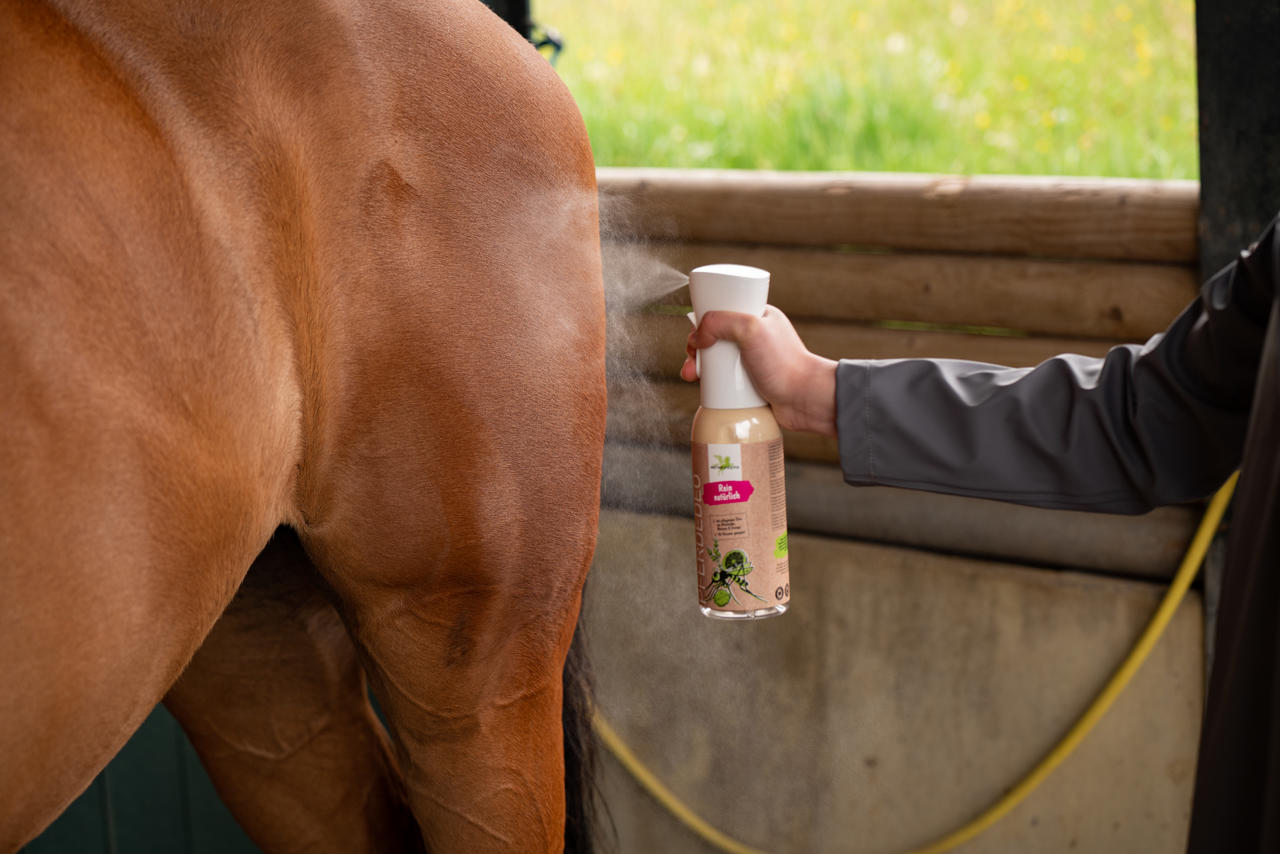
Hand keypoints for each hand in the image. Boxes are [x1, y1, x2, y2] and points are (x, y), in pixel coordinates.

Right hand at [681, 306, 837, 437]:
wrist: (805, 400)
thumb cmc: (785, 362)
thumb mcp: (750, 328)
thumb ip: (719, 322)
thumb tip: (697, 337)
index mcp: (758, 316)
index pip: (723, 311)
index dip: (704, 321)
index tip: (695, 336)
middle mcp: (756, 337)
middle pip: (716, 337)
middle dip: (697, 348)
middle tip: (692, 359)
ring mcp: (753, 361)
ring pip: (718, 360)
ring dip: (700, 367)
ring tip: (691, 376)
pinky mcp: (751, 383)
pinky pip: (725, 381)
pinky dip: (712, 384)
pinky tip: (704, 388)